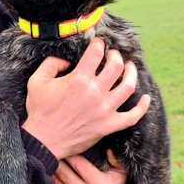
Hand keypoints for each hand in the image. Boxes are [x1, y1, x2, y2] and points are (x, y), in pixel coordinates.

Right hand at [22, 38, 150, 160]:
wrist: (44, 140)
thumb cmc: (40, 110)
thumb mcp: (37, 81)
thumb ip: (51, 63)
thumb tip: (66, 60)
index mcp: (79, 79)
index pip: (96, 53)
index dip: (98, 45)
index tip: (98, 44)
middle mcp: (95, 93)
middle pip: (116, 66)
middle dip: (116, 56)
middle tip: (113, 55)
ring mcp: (104, 110)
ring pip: (128, 86)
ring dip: (131, 73)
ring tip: (129, 68)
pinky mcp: (108, 126)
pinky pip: (132, 117)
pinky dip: (142, 107)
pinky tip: (146, 99)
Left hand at [52, 151, 127, 183]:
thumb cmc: (117, 180)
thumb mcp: (122, 168)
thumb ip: (116, 159)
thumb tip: (109, 151)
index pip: (79, 165)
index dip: (71, 153)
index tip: (66, 143)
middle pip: (65, 175)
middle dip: (58, 160)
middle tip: (53, 147)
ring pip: (58, 183)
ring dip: (54, 169)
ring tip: (51, 157)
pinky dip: (55, 179)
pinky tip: (55, 169)